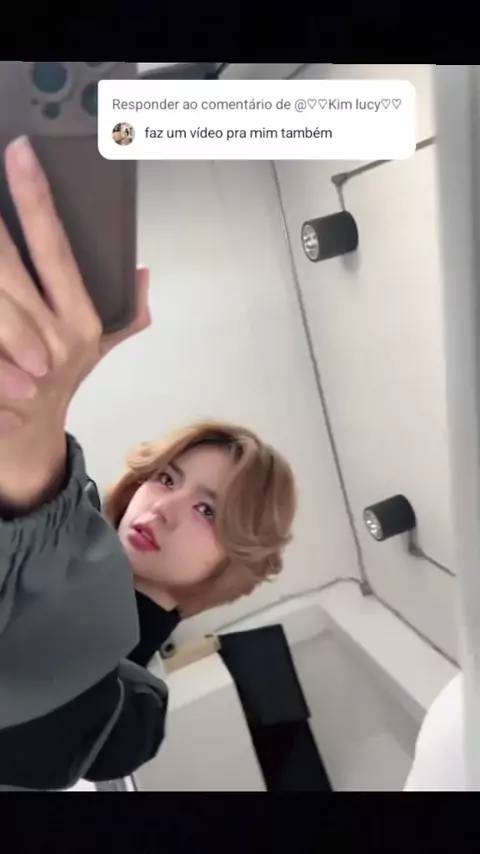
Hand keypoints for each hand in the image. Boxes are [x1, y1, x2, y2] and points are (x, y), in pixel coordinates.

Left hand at [0, 136, 150, 509]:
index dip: (37, 200)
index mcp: (80, 323)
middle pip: (9, 267)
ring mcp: (18, 362)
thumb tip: (142, 274)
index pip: (55, 249)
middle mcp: (52, 339)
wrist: (25, 447)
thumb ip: (124, 315)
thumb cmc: (55, 387)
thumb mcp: (94, 350)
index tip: (20, 154)